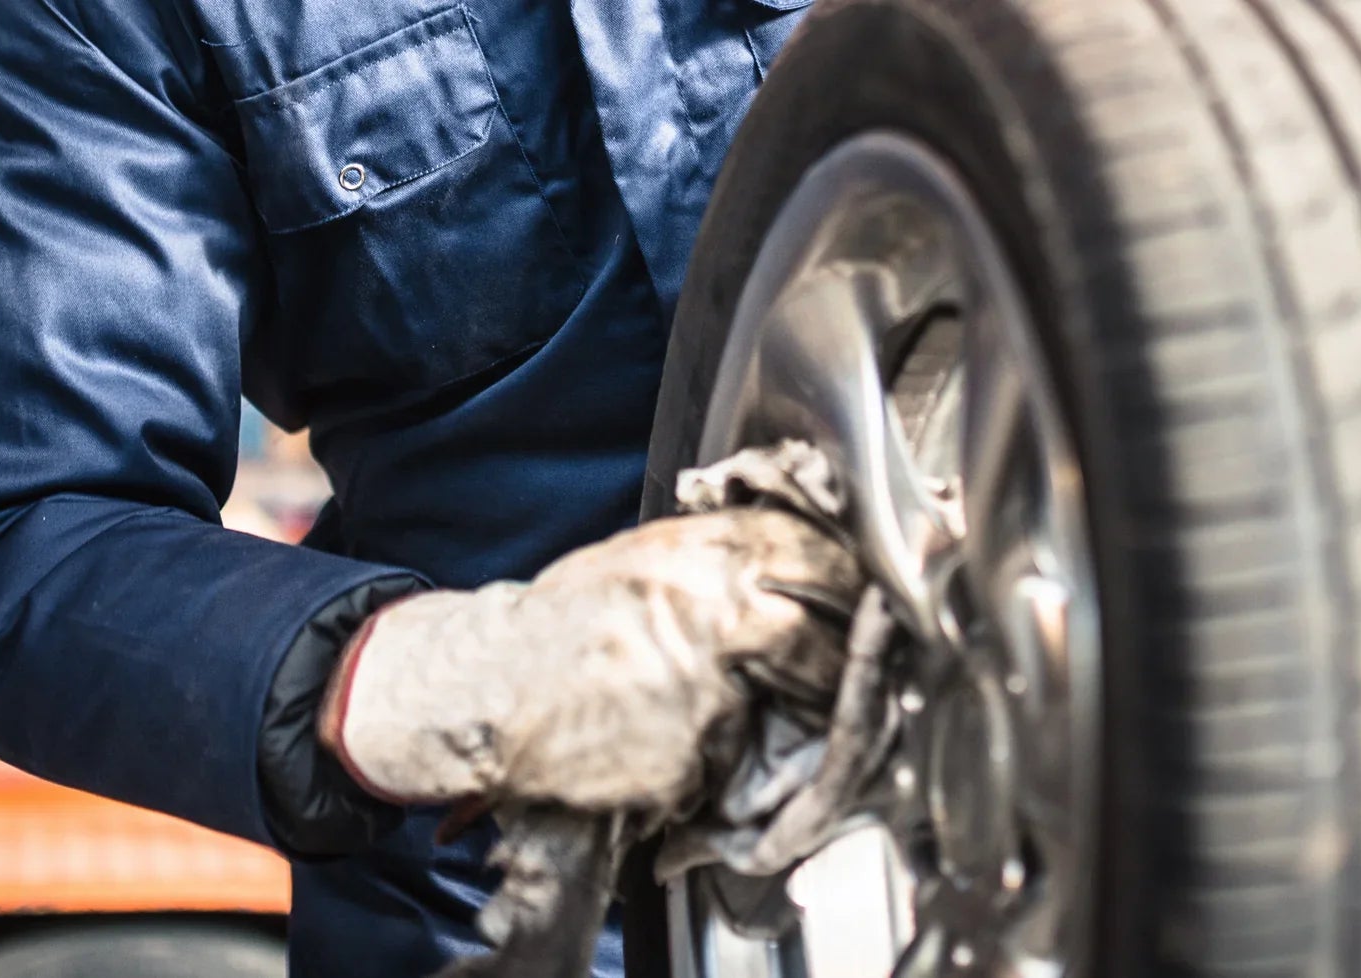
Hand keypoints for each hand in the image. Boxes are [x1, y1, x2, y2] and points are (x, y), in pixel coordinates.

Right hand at [321, 508, 859, 812]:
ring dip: (801, 711)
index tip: (871, 604)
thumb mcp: (644, 565)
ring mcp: (699, 681)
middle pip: (823, 629)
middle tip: (853, 669)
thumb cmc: (566, 629)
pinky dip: (725, 758)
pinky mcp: (686, 749)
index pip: (816, 557)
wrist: (488, 685)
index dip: (853, 585)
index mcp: (697, 552)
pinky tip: (682, 742)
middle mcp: (705, 606)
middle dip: (846, 656)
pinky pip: (737, 756)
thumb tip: (811, 573)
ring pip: (794, 700)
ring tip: (762, 707)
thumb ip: (722, 564)